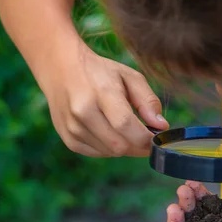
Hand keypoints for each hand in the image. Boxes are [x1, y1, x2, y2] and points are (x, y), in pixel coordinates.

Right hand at [35, 43, 168, 156]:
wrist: (60, 68)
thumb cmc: (99, 72)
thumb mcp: (128, 76)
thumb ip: (148, 100)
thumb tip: (161, 126)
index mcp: (101, 93)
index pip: (127, 126)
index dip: (146, 139)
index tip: (157, 138)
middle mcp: (83, 112)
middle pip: (119, 146)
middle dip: (138, 147)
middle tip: (145, 138)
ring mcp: (72, 127)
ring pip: (109, 152)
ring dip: (123, 147)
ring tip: (124, 129)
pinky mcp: (67, 138)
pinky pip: (96, 153)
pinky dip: (108, 147)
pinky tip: (108, 132)